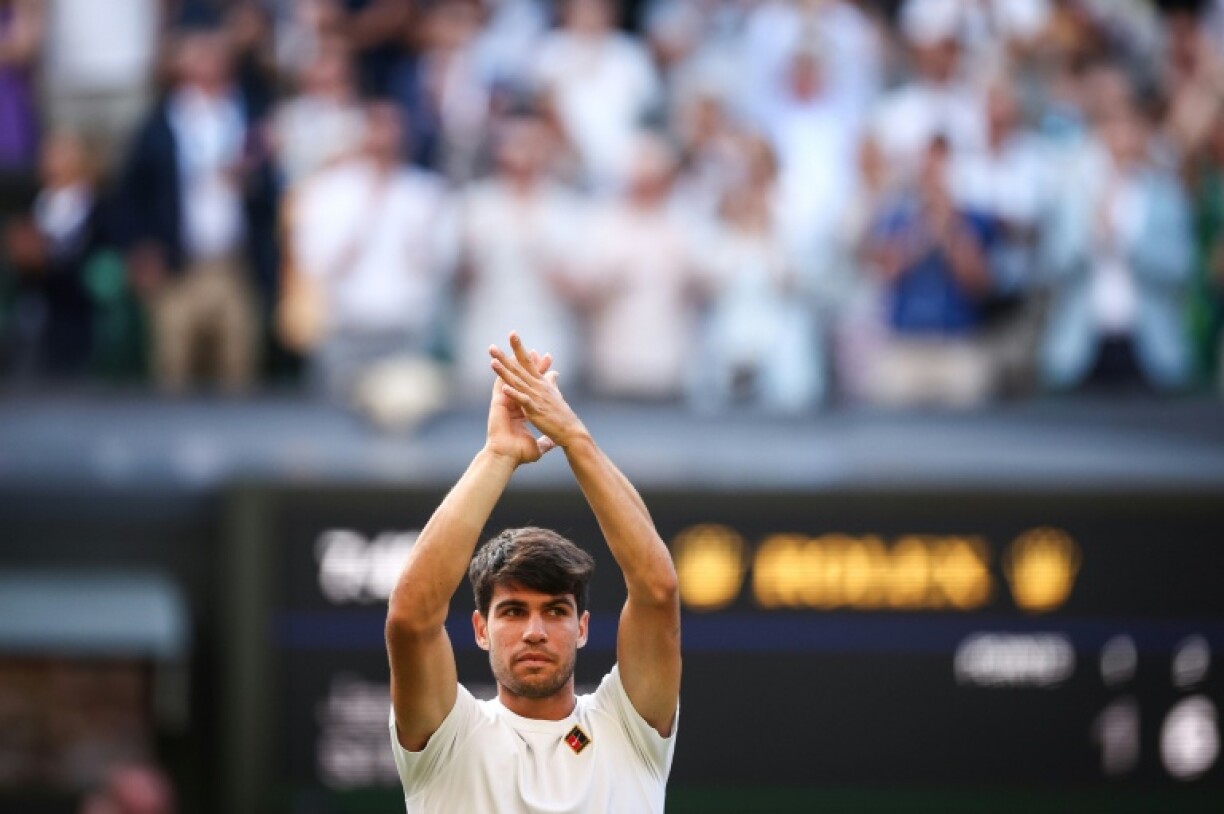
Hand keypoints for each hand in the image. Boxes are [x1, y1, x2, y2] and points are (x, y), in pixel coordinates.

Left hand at [489, 331, 586, 452]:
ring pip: (518, 381)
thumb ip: (552, 382)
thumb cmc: (562, 414)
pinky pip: (523, 400)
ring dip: (505, 372)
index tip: (512, 334)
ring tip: (492, 361)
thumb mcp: (556, 394)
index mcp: (541, 383)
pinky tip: (504, 387)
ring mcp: (536, 397)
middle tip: (491, 346)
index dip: (519, 348)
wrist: (571, 430)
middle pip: (519, 368)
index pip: (528, 361)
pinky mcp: (535, 410)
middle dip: (505, 357)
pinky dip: (514, 393)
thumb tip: (553, 372)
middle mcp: (538, 386)